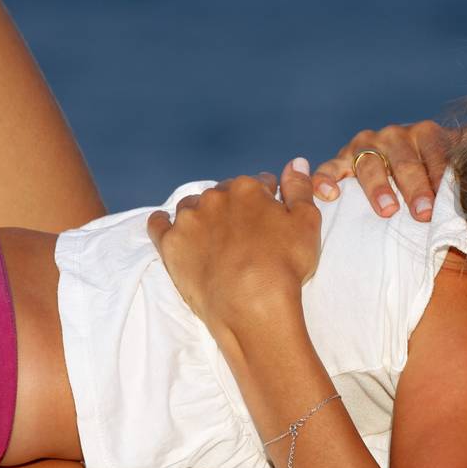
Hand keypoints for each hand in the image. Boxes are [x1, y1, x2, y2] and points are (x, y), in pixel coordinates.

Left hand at [147, 158, 322, 333]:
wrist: (252, 305)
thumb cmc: (284, 265)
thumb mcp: (307, 222)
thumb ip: (300, 187)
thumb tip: (296, 161)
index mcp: (247, 188)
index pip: (260, 183)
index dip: (269, 199)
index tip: (272, 217)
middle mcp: (214, 197)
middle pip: (225, 194)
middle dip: (235, 207)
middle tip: (245, 232)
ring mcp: (188, 220)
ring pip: (193, 206)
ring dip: (203, 214)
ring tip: (214, 235)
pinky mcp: (170, 245)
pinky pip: (159, 224)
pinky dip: (164, 223)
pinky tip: (170, 226)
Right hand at [312, 121, 460, 221]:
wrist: (402, 174)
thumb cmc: (438, 170)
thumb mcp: (463, 150)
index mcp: (424, 133)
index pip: (434, 150)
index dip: (441, 174)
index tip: (449, 198)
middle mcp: (393, 135)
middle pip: (402, 159)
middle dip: (414, 186)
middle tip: (424, 214)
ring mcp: (364, 147)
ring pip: (368, 163)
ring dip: (377, 186)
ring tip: (388, 211)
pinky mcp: (339, 162)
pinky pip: (328, 169)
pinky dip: (326, 179)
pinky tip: (330, 195)